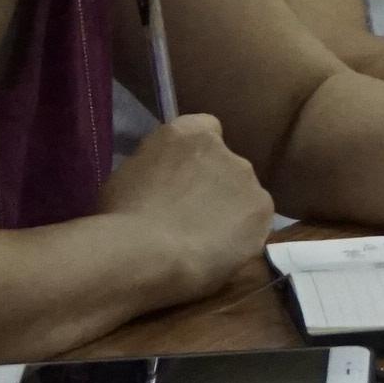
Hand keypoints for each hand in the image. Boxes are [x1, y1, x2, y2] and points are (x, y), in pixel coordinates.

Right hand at [101, 113, 274, 294]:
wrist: (145, 252)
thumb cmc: (121, 216)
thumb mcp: (129, 176)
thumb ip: (158, 168)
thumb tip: (164, 181)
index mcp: (188, 132)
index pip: (205, 129)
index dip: (196, 157)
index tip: (183, 180)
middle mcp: (225, 149)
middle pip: (226, 166)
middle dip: (213, 188)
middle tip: (189, 218)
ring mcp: (248, 179)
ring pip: (243, 196)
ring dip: (229, 212)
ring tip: (202, 242)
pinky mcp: (262, 210)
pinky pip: (254, 223)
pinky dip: (241, 236)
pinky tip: (218, 253)